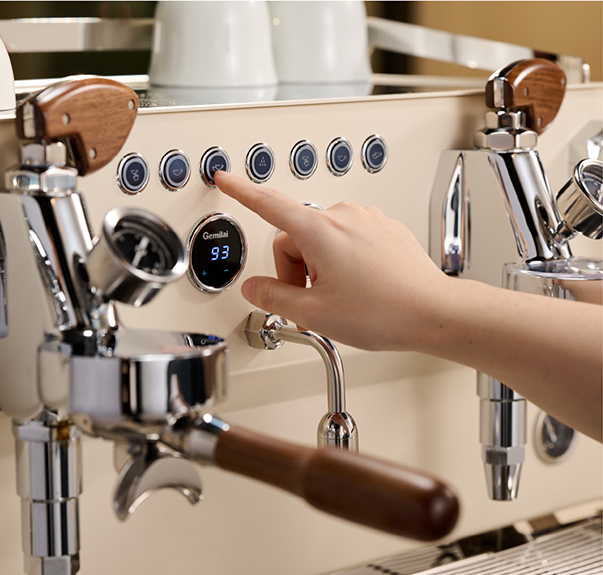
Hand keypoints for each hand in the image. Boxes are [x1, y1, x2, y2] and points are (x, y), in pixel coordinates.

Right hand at [214, 171, 450, 350]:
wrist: (432, 312)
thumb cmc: (383, 311)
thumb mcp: (313, 313)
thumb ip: (274, 298)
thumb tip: (256, 289)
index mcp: (319, 230)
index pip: (268, 204)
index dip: (241, 191)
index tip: (225, 178)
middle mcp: (344, 216)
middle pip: (296, 236)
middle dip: (294, 270)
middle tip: (310, 302)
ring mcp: (367, 220)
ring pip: (323, 239)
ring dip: (319, 267)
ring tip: (340, 298)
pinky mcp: (384, 229)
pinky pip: (348, 240)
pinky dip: (343, 262)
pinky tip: (358, 288)